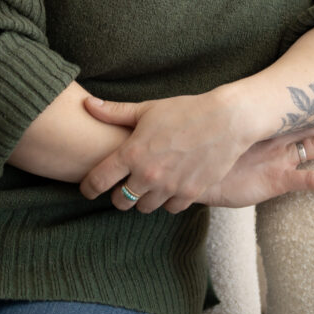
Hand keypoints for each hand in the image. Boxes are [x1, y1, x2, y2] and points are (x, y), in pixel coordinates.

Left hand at [79, 93, 252, 213]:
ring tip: (147, 184)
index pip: (98, 180)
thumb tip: (87, 105)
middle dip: (118, 195)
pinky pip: (169, 209)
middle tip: (122, 185)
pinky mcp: (190, 195)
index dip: (88, 187)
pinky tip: (168, 186)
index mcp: (132, 153)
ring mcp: (170, 187)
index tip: (87, 189)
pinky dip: (166, 201)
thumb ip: (114, 112)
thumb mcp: (147, 108)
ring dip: (142, 199)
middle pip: (120, 201)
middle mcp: (148, 175)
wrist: (226, 120)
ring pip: (144, 208)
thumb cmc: (185, 110)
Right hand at [200, 118, 313, 207]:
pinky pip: (308, 181)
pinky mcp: (275, 180)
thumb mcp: (220, 133)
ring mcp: (277, 157)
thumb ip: (233, 126)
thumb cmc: (202, 151)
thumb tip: (237, 117)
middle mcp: (274, 136)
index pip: (297, 112)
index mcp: (263, 124)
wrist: (190, 169)